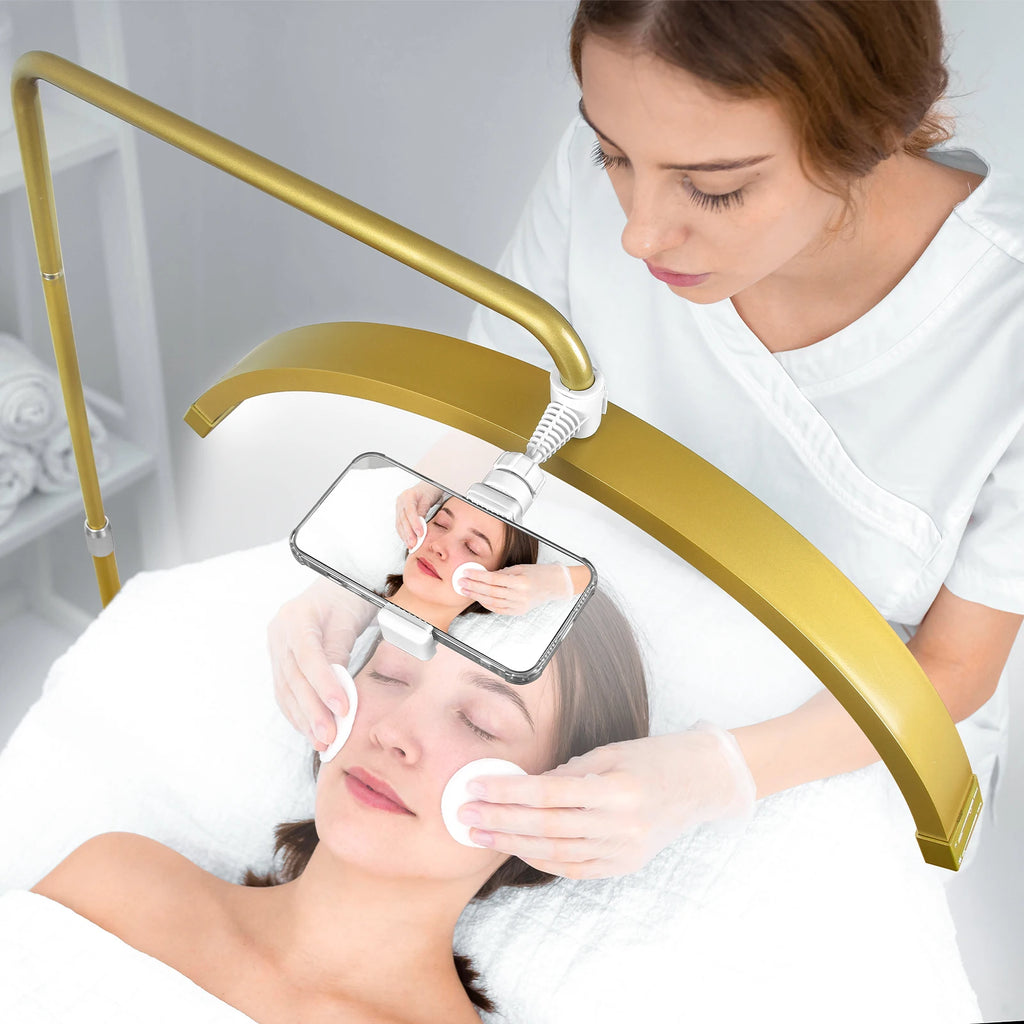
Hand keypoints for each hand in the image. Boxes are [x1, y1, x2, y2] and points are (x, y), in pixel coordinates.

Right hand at [268, 579, 372, 749]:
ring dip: (304, 719)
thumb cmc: (348, 598)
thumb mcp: (349, 620)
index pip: (307, 655)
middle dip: (312, 711)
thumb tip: (336, 695)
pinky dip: (298, 713)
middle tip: (330, 736)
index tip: (342, 708)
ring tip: (322, 741)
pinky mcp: (279, 661)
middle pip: (293, 677)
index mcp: (297, 615)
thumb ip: (338, 653)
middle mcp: (279, 632)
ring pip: (286, 689)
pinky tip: (310, 730)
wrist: (337, 585)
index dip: (324, 684)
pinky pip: (286, 691)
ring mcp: (276, 646)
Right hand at [395, 481, 442, 548]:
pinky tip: (407, 541)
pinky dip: (403, 534)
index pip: (410, 511)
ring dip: (405, 536)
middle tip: (414, 543)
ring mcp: (398, 507)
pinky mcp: (399, 513)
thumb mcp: (428, 500)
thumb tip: (421, 526)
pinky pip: (399, 525)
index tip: (420, 533)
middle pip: (403, 519)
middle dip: (408, 533)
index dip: (414, 524)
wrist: (426, 487)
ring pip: (399, 524)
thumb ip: (423, 512)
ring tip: (411, 545)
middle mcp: (401, 501)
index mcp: (408, 495)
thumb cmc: (429, 491)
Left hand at [455, 723, 755, 878]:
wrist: (702, 782)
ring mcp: (625, 850)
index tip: (475, 788)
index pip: (548, 795)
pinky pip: (574, 868)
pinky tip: (516, 848)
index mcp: (618, 789)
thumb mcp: (609, 752)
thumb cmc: (652, 757)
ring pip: (556, 853)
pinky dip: (541, 859)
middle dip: (499, 822)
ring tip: (480, 834)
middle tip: (464, 816)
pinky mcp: (626, 865)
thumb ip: (566, 774)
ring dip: (512, 844)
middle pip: (546, 828)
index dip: (507, 793)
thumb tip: (520, 788)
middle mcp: (623, 825)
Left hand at [456, 562, 572, 614]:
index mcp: (521, 581)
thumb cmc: (538, 573)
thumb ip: (502, 573)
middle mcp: (520, 595)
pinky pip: (499, 609)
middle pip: (491, 592)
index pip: (493, 579)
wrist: (554, 584)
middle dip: (473, 587)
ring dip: (477, 596)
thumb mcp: (520, 568)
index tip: (466, 573)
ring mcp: (520, 605)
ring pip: (493, 602)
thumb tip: (483, 575)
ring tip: (466, 590)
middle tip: (461, 583)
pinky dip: (487, 604)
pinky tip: (479, 598)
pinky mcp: (519, 611)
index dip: (478, 576)